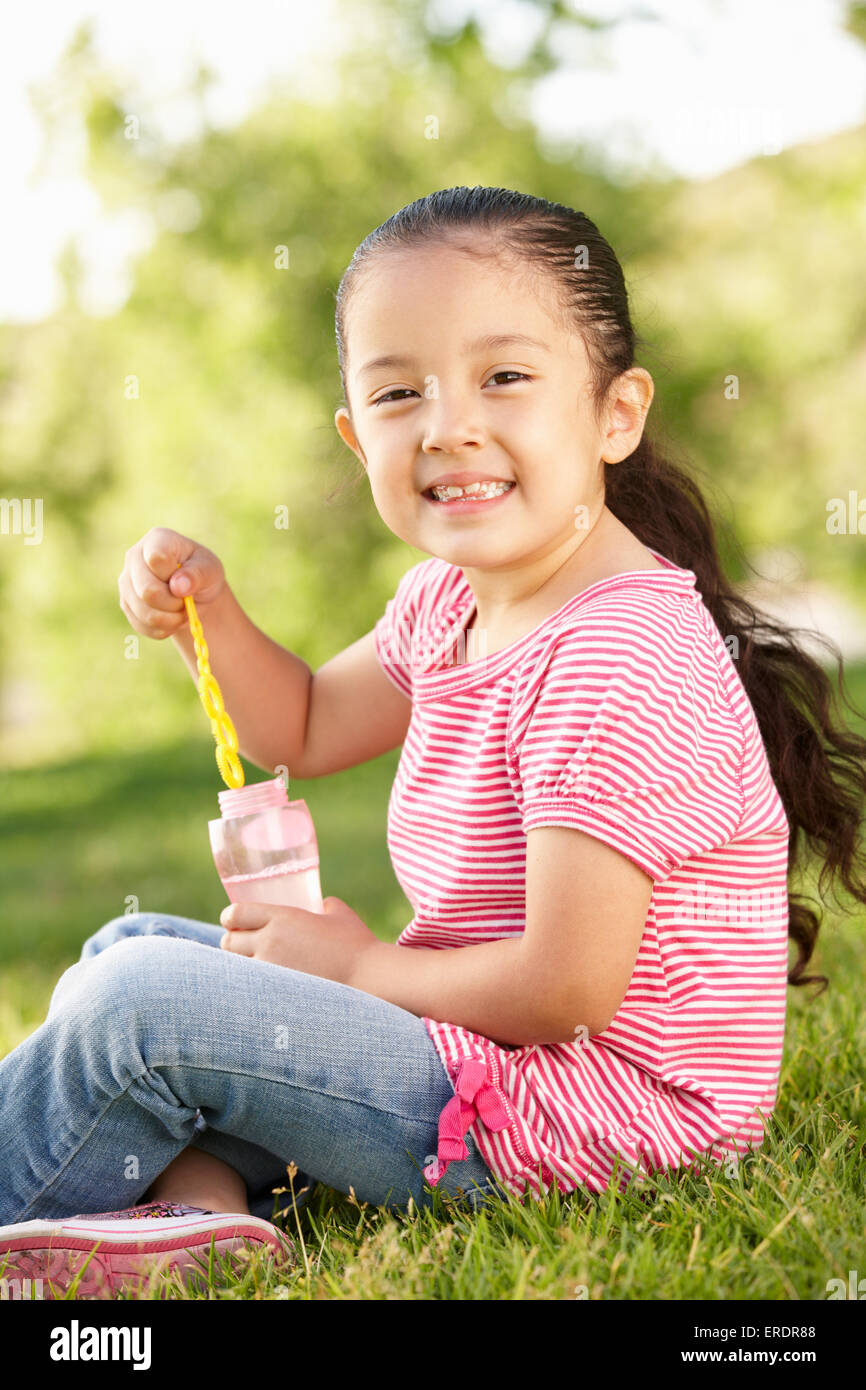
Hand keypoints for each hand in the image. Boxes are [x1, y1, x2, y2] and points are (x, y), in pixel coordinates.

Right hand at [118, 525, 226, 640]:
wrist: (194, 591)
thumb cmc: (202, 572)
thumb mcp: (210, 569)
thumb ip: (198, 575)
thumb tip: (178, 587)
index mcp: (157, 540)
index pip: (157, 559)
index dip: (173, 576)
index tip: (186, 578)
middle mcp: (134, 557)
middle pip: (148, 591)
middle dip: (175, 604)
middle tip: (187, 601)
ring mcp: (126, 581)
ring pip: (145, 613)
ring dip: (171, 619)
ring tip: (182, 610)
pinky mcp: (126, 603)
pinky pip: (142, 626)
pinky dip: (163, 628)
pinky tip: (172, 618)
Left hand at [218, 895, 379, 985]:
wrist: (368, 979)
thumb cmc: (357, 945)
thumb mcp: (340, 914)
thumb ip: (325, 904)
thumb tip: (320, 904)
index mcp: (281, 917)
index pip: (235, 914)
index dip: (230, 917)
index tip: (231, 921)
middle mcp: (269, 942)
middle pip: (228, 942)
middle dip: (232, 943)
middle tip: (241, 946)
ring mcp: (270, 971)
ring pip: (236, 969)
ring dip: (239, 967)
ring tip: (250, 968)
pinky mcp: (275, 995)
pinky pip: (250, 990)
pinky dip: (250, 988)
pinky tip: (258, 988)